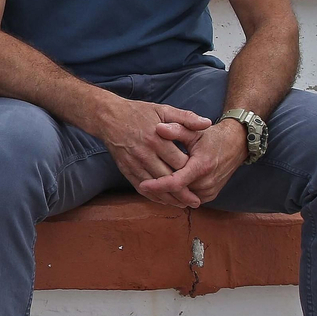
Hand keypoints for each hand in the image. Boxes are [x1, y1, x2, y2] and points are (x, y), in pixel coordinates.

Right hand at [91, 95, 211, 207]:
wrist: (109, 117)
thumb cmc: (138, 113)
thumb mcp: (164, 110)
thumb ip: (187, 118)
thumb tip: (208, 123)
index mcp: (157, 139)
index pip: (180, 162)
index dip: (192, 173)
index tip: (203, 180)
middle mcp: (145, 154)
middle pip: (169, 179)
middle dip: (184, 192)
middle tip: (197, 201)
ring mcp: (134, 163)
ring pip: (155, 187)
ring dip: (170, 198)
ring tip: (184, 204)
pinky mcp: (126, 169)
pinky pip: (141, 188)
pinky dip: (153, 197)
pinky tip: (164, 200)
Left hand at [138, 120, 248, 206]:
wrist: (236, 145)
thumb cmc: (212, 137)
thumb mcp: (194, 131)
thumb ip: (177, 129)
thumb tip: (158, 128)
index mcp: (202, 166)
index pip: (176, 182)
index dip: (158, 185)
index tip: (143, 184)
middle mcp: (207, 182)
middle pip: (177, 192)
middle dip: (159, 191)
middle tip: (140, 186)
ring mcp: (209, 191)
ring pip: (182, 198)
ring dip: (167, 195)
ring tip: (148, 188)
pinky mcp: (209, 195)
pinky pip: (189, 198)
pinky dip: (177, 195)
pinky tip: (162, 190)